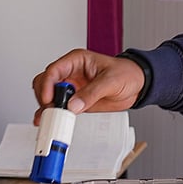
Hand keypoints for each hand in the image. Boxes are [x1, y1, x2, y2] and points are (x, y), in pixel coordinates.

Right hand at [31, 49, 145, 122]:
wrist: (138, 85)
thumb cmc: (127, 73)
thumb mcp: (111, 80)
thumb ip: (92, 93)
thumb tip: (73, 105)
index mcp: (76, 61)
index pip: (54, 70)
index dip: (48, 84)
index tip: (49, 99)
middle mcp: (70, 73)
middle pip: (45, 83)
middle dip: (45, 97)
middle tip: (51, 110)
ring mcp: (72, 88)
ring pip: (49, 96)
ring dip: (46, 108)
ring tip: (49, 118)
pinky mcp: (75, 101)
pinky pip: (59, 108)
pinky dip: (53, 115)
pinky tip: (51, 122)